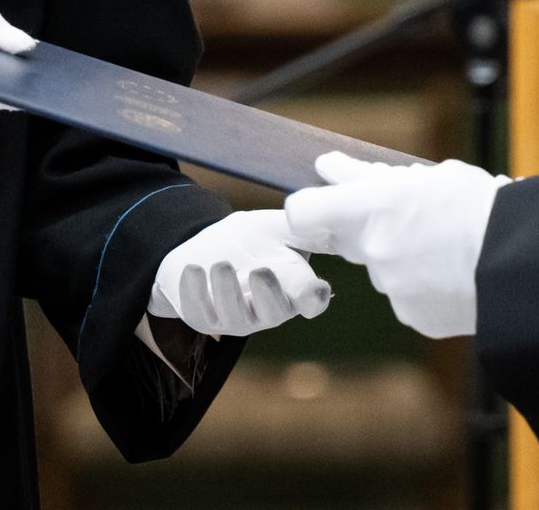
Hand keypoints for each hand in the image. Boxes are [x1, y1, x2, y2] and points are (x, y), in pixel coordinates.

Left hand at [148, 210, 332, 337]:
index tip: (315, 291)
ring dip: (227, 291)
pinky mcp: (203, 317)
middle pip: (273, 313)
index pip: (310, 301)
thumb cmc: (251, 239)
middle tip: (261, 271)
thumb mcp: (279, 228)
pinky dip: (194, 292)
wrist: (205, 246)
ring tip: (220, 264)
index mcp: (293, 289)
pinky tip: (193, 269)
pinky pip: (198, 311)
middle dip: (267, 295)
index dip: (313, 299)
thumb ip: (307, 229)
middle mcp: (267, 310)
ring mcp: (234, 317)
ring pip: (234, 315)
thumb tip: (345, 221)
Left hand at [283, 153, 510, 337]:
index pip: (303, 211)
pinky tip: (456, 273)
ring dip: (405, 257)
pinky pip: (408, 297)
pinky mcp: (414, 317)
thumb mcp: (427, 176)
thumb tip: (327, 166)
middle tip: (412, 217)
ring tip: (449, 246)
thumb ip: (368, 175)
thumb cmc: (479, 208)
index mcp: (373, 209)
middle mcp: (375, 253)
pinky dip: (425, 285)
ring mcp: (393, 290)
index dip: (308, 206)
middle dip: (370, 229)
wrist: (526, 262)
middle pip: (348, 240)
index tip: (325, 201)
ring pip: (384, 269)